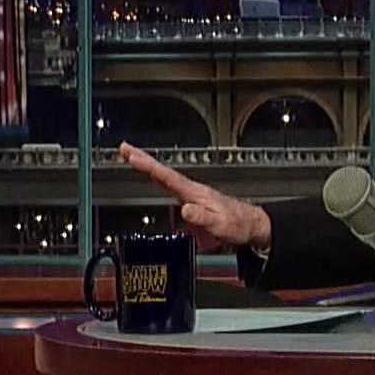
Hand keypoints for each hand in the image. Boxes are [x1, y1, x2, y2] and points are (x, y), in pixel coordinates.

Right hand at [118, 142, 271, 251]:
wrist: (249, 225)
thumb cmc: (237, 224)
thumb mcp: (219, 225)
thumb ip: (202, 217)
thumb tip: (184, 210)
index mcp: (194, 194)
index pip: (166, 176)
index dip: (148, 166)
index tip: (132, 156)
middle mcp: (190, 191)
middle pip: (162, 172)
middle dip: (142, 160)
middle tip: (124, 148)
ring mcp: (190, 195)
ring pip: (164, 177)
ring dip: (147, 167)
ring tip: (131, 157)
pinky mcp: (190, 202)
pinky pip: (169, 187)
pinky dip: (157, 178)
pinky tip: (150, 175)